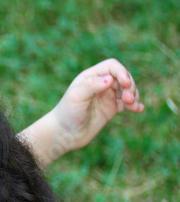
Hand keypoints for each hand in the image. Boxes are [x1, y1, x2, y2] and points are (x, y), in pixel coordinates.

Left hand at [24, 58, 143, 167]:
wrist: (63, 134)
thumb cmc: (67, 113)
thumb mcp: (76, 97)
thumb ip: (91, 85)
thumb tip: (110, 79)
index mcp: (90, 77)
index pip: (112, 66)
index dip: (122, 72)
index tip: (125, 84)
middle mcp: (100, 84)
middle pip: (123, 77)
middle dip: (129, 86)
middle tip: (128, 99)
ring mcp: (106, 96)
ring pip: (127, 90)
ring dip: (134, 95)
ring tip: (133, 105)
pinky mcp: (111, 109)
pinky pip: (127, 103)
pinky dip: (135, 105)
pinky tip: (139, 109)